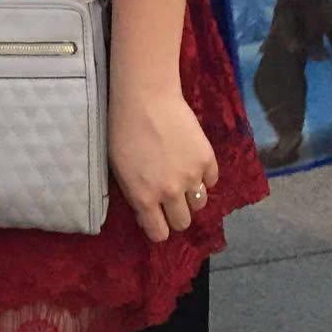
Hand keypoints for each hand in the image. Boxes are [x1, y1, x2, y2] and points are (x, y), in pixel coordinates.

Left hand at [110, 82, 220, 239]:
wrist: (145, 97)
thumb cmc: (122, 129)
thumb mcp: (119, 169)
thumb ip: (135, 194)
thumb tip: (147, 211)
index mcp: (144, 198)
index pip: (159, 233)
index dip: (158, 228)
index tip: (158, 220)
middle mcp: (170, 193)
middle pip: (183, 222)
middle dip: (177, 214)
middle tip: (171, 199)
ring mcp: (191, 176)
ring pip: (200, 203)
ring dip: (192, 196)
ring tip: (183, 178)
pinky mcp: (207, 159)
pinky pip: (211, 180)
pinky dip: (204, 176)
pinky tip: (193, 163)